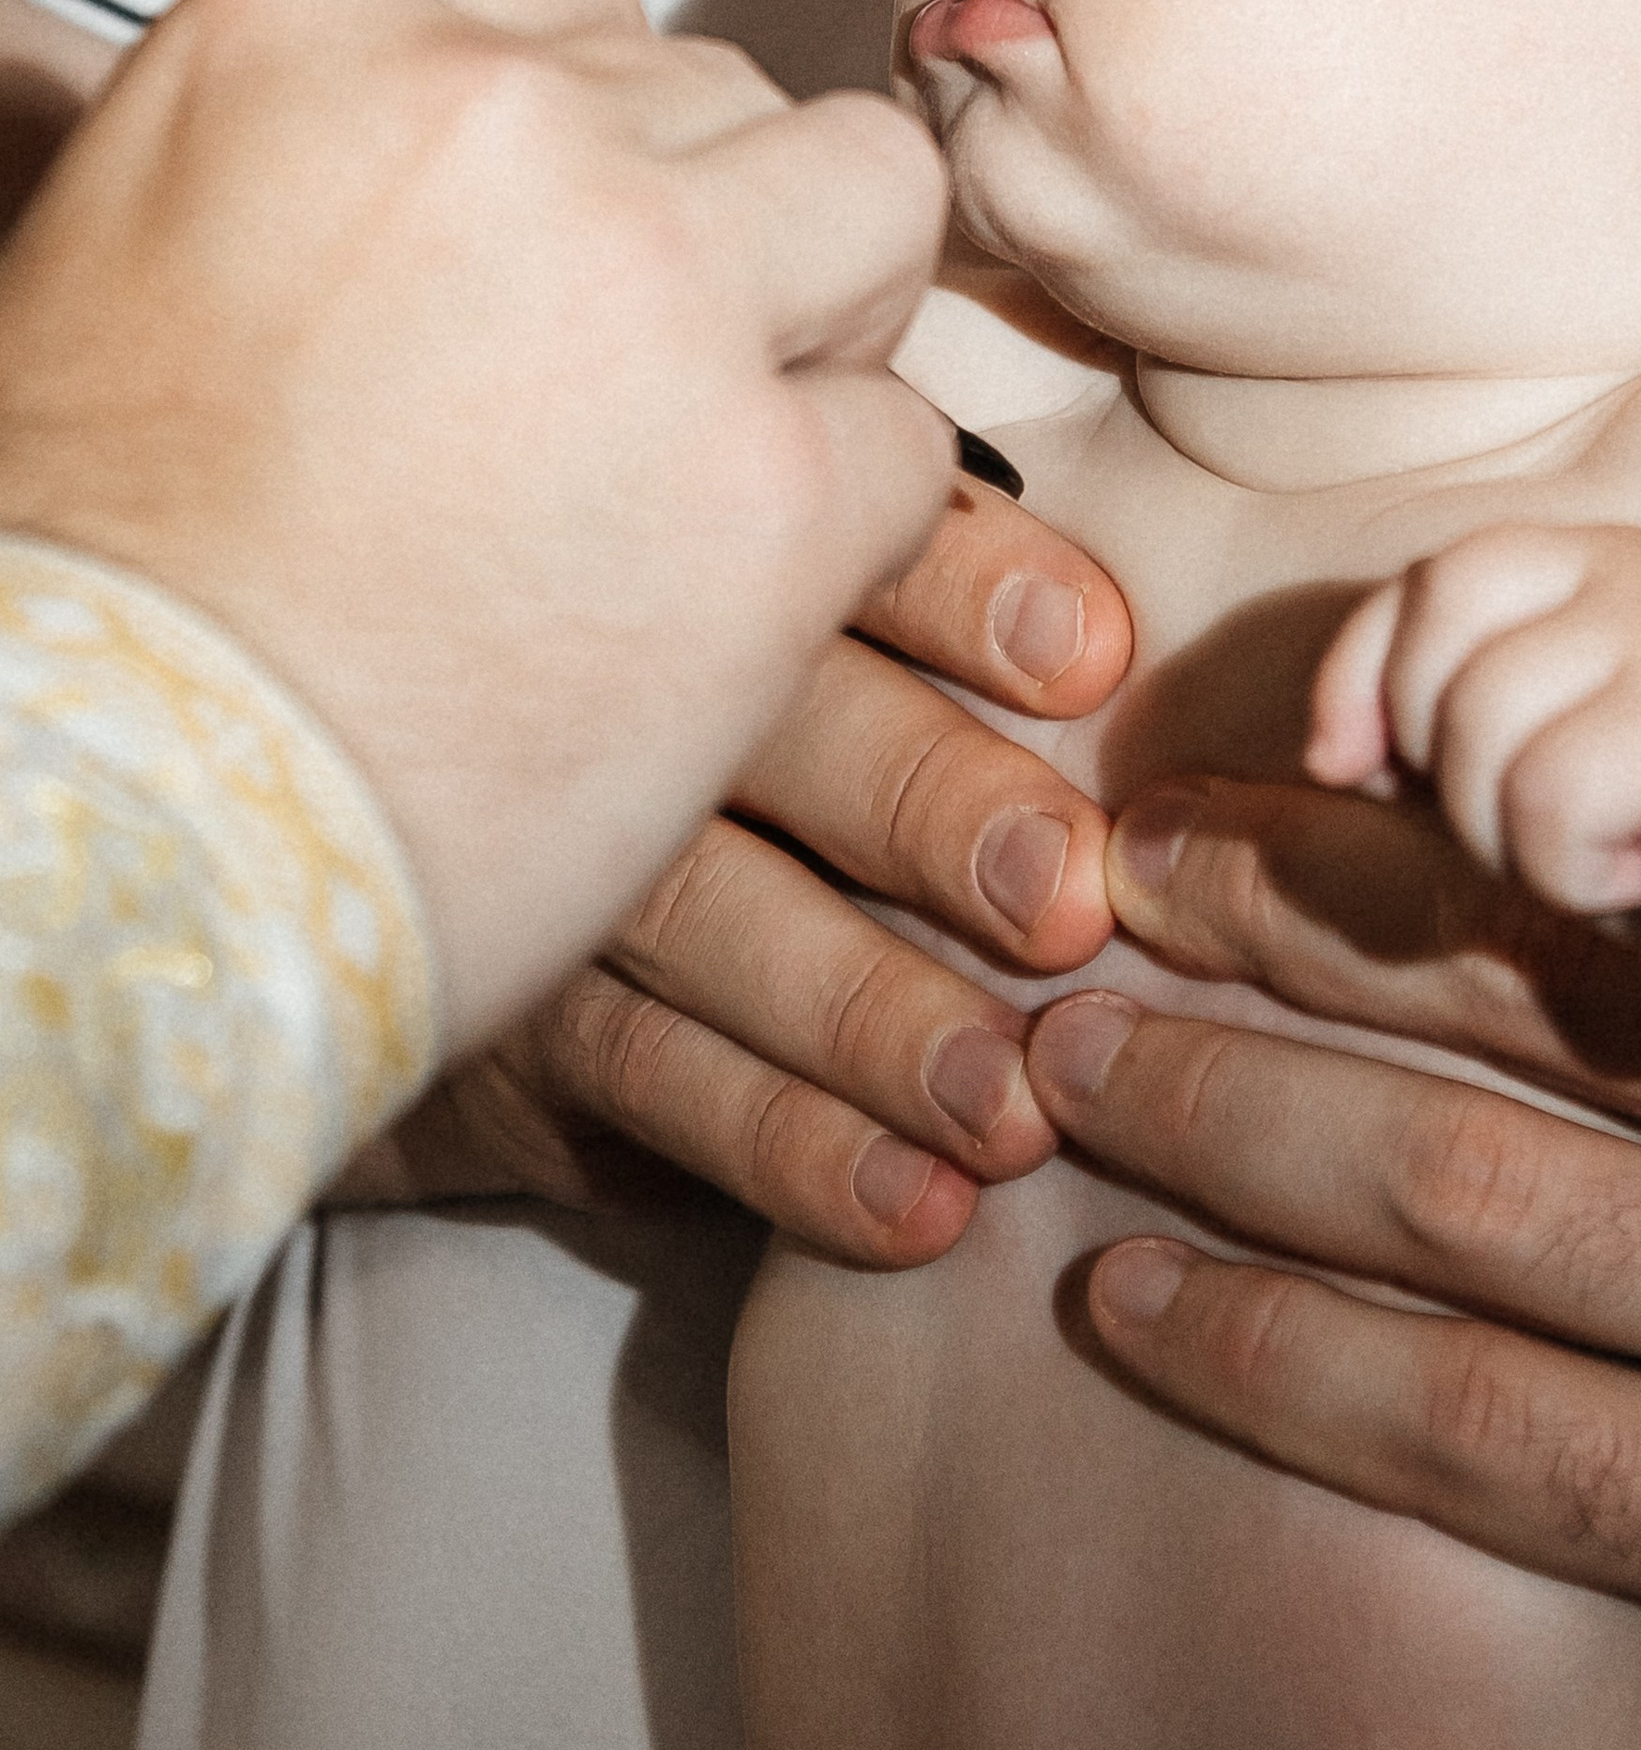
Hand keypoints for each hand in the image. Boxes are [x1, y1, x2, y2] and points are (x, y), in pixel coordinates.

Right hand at [0, 0, 955, 1052]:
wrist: (94, 827)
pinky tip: (706, 617)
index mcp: (315, 24)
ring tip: (691, 478)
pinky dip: (837, 530)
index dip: (595, 108)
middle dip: (710, 231)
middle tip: (623, 393)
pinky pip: (903, 441)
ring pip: (874, 212)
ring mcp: (656, 288)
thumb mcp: (127, 256)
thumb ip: (318, 150)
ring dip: (814, 335)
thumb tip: (435, 143)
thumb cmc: (89, 581)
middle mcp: (501, 113)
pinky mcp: (769, 488)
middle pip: (730, 92)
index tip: (568, 220)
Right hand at [352, 460, 1132, 1259]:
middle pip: (780, 724)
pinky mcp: (512, 1018)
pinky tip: (919, 1208)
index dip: (967, 588)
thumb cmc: (715, 722)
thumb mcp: (800, 613)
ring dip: (874, 1017)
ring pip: (711, 918)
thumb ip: (929, 571)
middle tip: (1066, 903)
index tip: (1093, 658)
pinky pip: (651, 1080)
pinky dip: (790, 1148)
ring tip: (1013, 1102)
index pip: (850, 542)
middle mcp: (630, 685)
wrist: (401, 860)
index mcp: (731, 555)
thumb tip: (1130, 610)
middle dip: (929, 806)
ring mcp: (555, 856)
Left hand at [1023, 781, 1640, 1749]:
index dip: (1370, 837)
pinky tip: (1143, 1313)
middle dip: (1262, 960)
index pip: (1597, 890)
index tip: (1200, 797)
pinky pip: (1498, 1456)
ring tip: (1065, 1080)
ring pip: (1475, 1231)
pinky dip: (1291, 1374)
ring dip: (1232, 1143)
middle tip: (1072, 906)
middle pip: (1509, 1036)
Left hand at [1308, 522, 1640, 1042]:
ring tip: (1621, 852)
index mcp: (1608, 563)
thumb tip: (1330, 748)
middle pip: (1439, 653)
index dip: (1368, 680)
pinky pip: (1551, 798)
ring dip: (1521, 838)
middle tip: (1559, 831)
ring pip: (1484, 731)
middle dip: (1455, 778)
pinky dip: (1578, 871)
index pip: (1433, 581)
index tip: (1363, 770)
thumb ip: (1442, 731)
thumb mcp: (1547, 766)